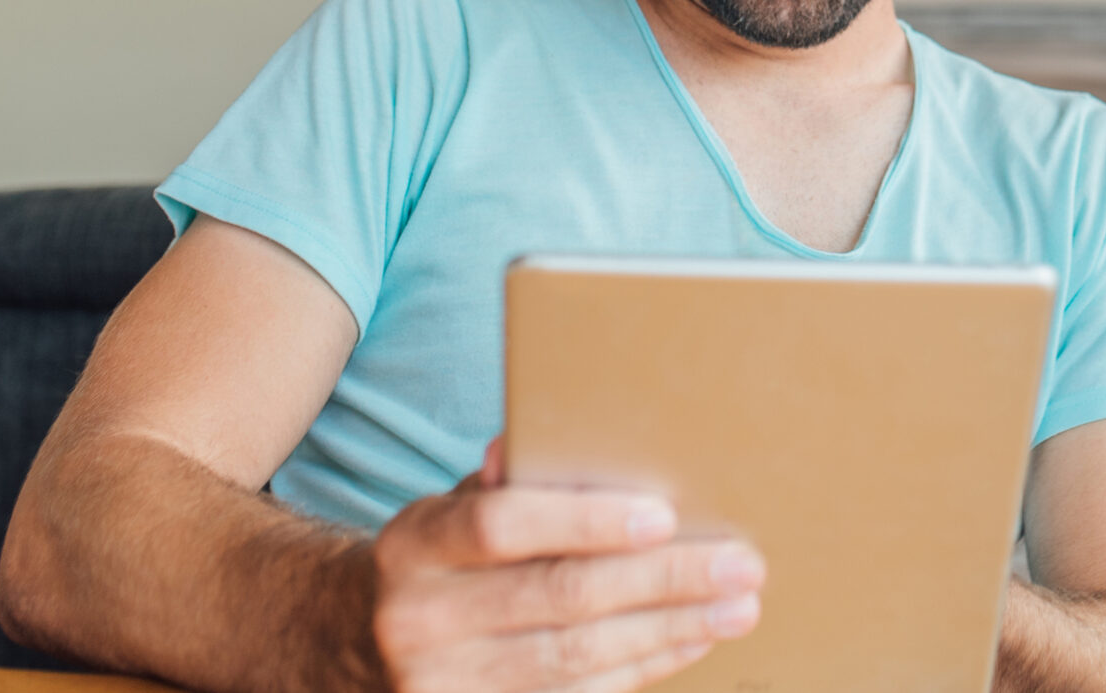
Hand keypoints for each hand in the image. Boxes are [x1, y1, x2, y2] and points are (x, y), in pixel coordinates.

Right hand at [369, 441, 763, 692]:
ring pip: (576, 657)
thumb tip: (562, 437)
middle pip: (558, 597)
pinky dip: (642, 666)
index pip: (503, 524)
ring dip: (670, 630)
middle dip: (663, 580)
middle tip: (740, 565)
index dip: (585, 520)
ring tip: (736, 607)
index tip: (665, 517)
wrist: (365, 636)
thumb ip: (516, 479)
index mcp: (415, 544)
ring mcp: (442, 683)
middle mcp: (418, 618)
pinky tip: (690, 640)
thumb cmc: (447, 553)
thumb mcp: (459, 504)